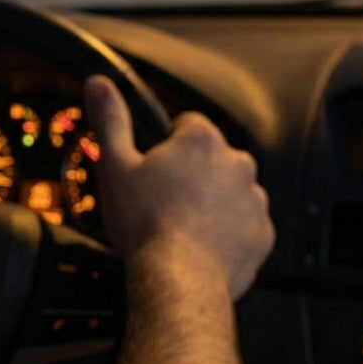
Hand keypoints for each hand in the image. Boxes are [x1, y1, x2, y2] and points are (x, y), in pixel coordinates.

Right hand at [83, 75, 273, 299]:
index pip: (186, 124)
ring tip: (180, 226)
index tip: (151, 168)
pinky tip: (201, 245)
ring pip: (229, 189)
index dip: (165, 145)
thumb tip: (99, 82)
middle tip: (161, 200)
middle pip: (210, 157)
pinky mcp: (263, 233)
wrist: (179, 281)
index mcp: (201, 139)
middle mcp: (236, 162)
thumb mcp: (115, 165)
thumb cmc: (145, 222)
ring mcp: (254, 199)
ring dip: (211, 200)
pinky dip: (227, 231)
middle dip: (191, 172)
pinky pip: (244, 223)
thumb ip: (111, 119)